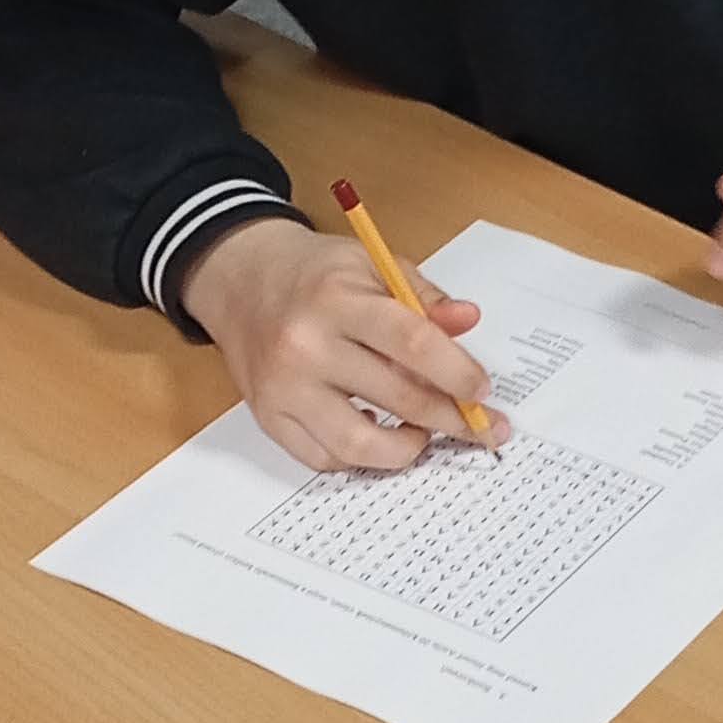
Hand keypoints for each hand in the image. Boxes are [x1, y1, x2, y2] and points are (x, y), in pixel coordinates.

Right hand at [182, 218, 492, 473]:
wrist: (239, 280)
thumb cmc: (313, 274)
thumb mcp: (371, 263)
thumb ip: (422, 295)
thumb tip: (467, 321)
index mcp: (337, 298)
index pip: (413, 344)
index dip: (458, 374)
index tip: (483, 392)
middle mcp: (306, 345)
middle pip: (396, 397)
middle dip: (450, 419)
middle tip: (479, 428)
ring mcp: (284, 387)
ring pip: (358, 445)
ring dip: (405, 448)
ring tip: (423, 434)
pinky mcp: (268, 416)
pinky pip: (323, 458)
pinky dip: (360, 457)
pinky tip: (378, 434)